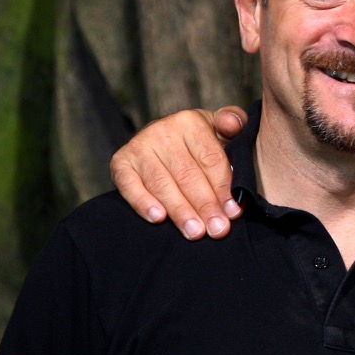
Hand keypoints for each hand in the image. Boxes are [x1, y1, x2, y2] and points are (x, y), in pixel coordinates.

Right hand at [108, 106, 247, 238]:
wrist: (163, 137)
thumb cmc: (199, 139)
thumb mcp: (219, 127)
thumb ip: (234, 122)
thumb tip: (232, 124)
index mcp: (191, 122)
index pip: (210, 159)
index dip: (223, 188)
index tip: (233, 212)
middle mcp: (162, 131)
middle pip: (187, 175)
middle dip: (205, 205)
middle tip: (217, 229)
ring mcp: (139, 146)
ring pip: (162, 184)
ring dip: (180, 211)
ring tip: (195, 232)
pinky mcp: (120, 162)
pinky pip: (129, 186)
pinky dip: (143, 203)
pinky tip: (158, 218)